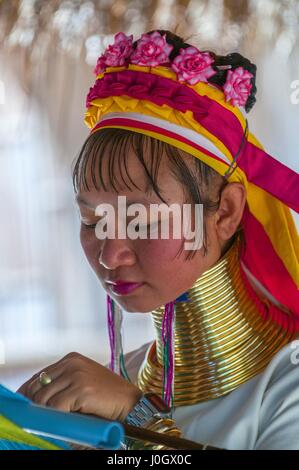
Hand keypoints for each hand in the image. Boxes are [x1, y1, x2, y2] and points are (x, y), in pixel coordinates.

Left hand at [17, 352, 142, 421]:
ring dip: (46, 413)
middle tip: (38, 417)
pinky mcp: (82, 390)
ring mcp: (77, 375)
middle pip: (39, 386)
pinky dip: (56, 417)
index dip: (29, 392)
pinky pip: (57, 407)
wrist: (129, 402)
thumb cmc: (105, 397)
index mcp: (71, 358)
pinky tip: (63, 420)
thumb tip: (37, 399)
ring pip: (45, 398)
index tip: (25, 406)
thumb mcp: (81, 383)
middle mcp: (72, 363)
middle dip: (34, 404)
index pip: (39, 376)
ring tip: (53, 420)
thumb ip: (62, 384)